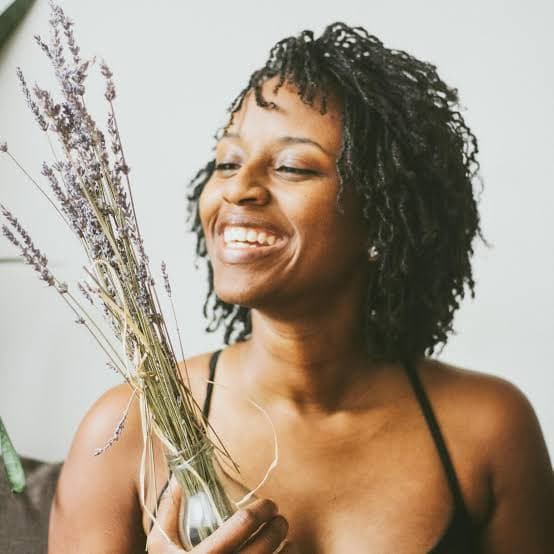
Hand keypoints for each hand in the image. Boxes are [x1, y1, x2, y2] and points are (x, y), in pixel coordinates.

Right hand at [146, 475, 298, 552]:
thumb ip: (169, 508)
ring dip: (287, 550)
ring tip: (286, 539)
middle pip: (264, 546)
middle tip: (279, 518)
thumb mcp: (160, 543)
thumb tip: (181, 475)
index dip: (261, 509)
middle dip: (277, 527)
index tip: (268, 504)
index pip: (244, 523)